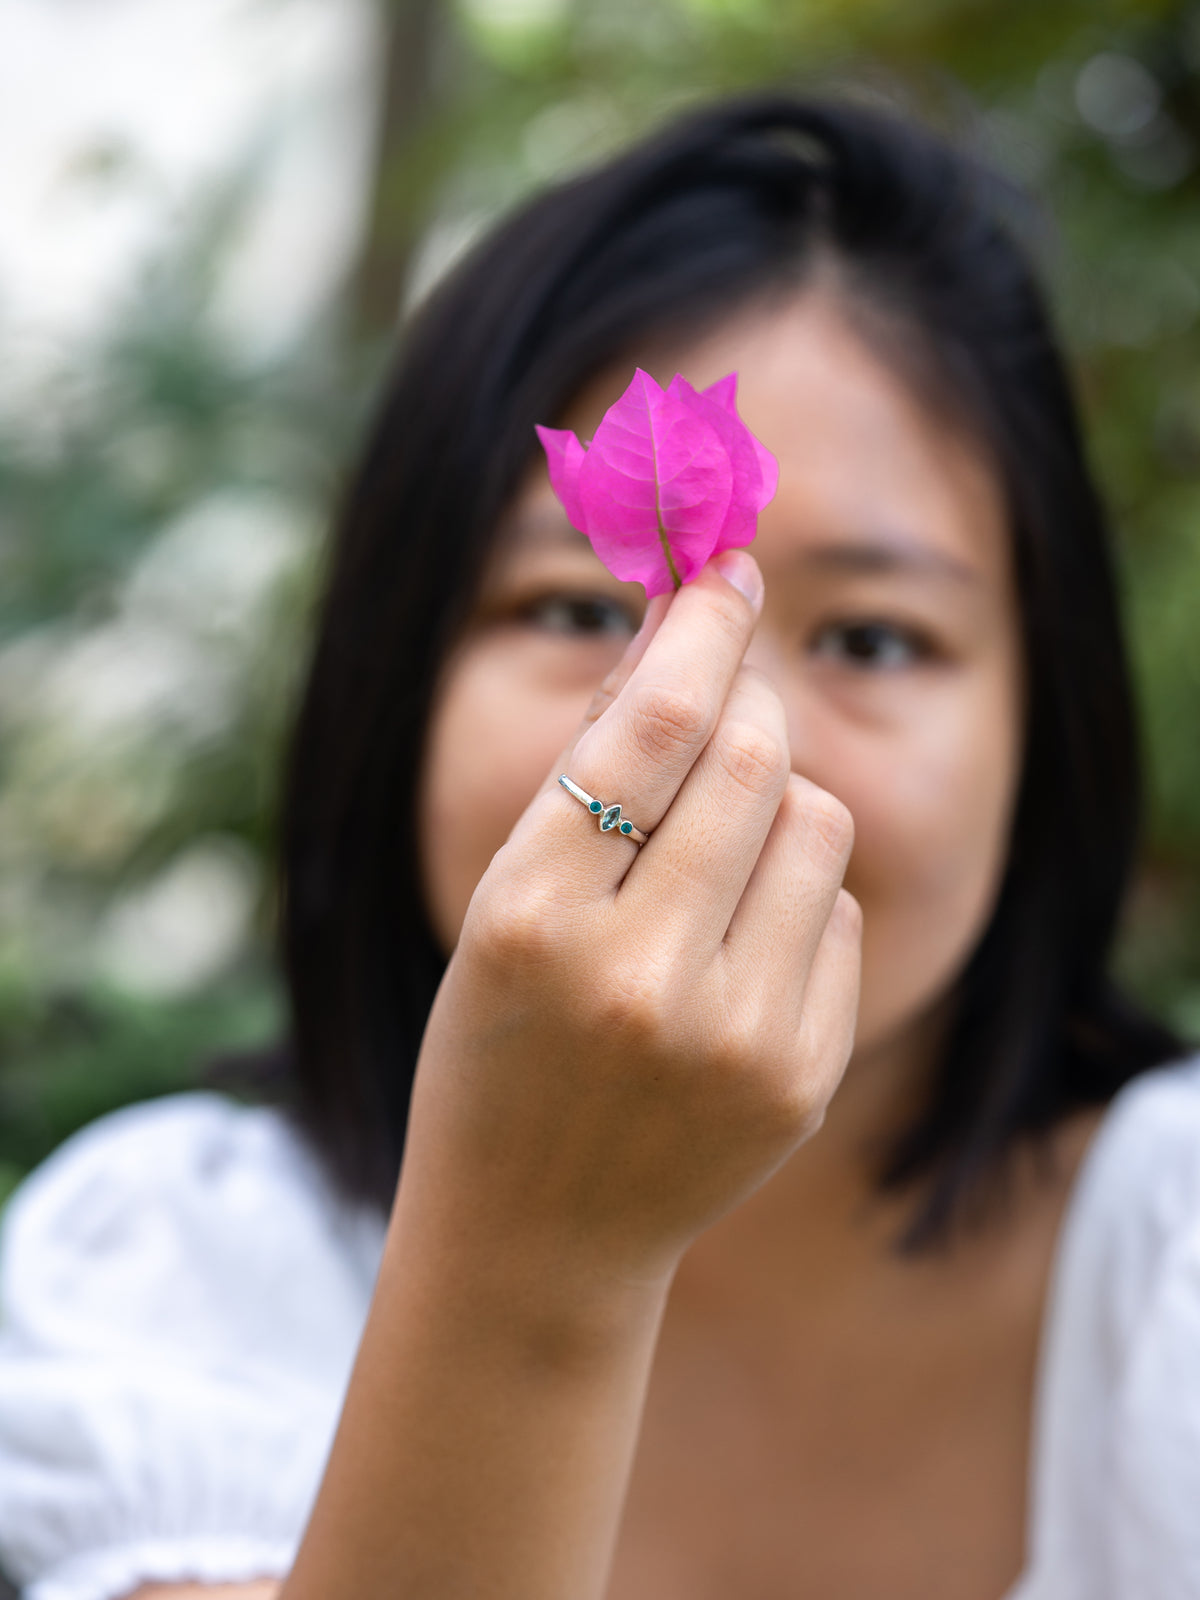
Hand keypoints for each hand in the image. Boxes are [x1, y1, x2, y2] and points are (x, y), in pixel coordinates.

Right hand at [401, 549, 860, 1292]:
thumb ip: (591, 767)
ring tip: (715, 850)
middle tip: (731, 688)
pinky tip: (733, 945)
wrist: (535, 1234)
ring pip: (815, 823)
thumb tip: (687, 632)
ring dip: (777, 799)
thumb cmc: (499, 1043)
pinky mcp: (800, 1076)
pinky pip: (836, 912)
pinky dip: (794, 893)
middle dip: (749, 700)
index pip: (647, 731)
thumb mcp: (506, 899)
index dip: (702, 630)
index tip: (734, 570)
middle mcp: (637, 979)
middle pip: (754, 760)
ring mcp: (733, 1038)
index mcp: (528, 919)